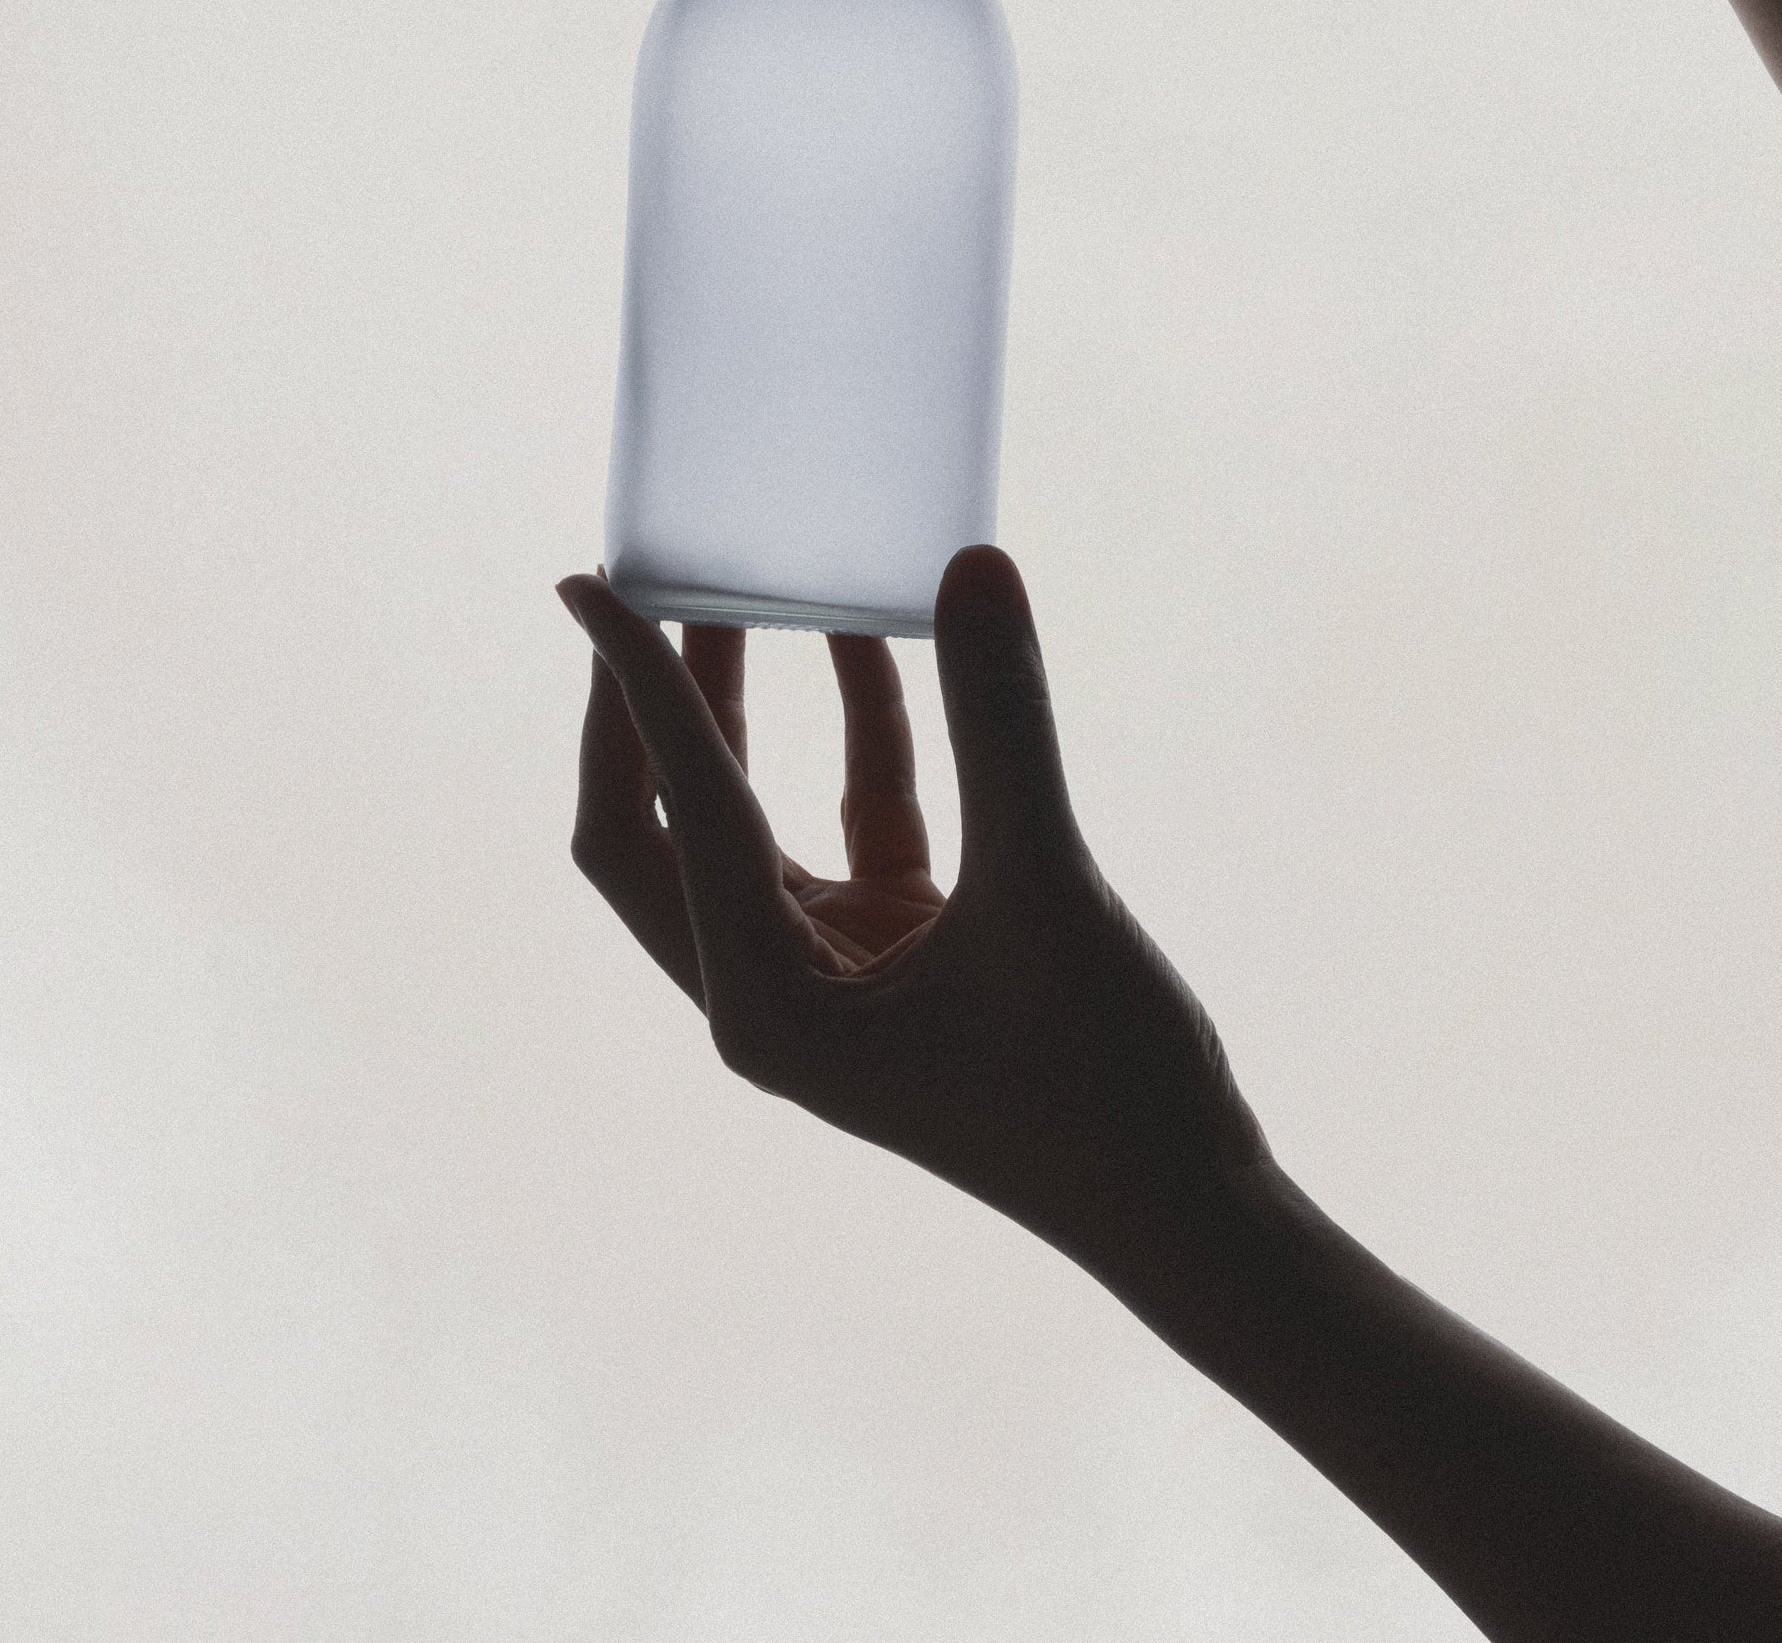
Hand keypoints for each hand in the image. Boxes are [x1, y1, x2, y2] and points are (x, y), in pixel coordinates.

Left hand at [561, 545, 1269, 1316]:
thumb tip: (973, 566)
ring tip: (736, 588)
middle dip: (646, 707)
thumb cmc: (1107, 1086)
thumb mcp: (1047, 889)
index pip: (666, 812)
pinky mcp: (895, 963)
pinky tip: (868, 645)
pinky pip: (845, 830)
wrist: (1191, 1215)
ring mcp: (826, 982)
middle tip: (644, 583)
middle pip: (655, 827)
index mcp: (762, 1005)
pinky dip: (855, 743)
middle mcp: (766, 997)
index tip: (591, 581)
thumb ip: (1002, 725)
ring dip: (736, 715)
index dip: (635, 685)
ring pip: (740, 824)